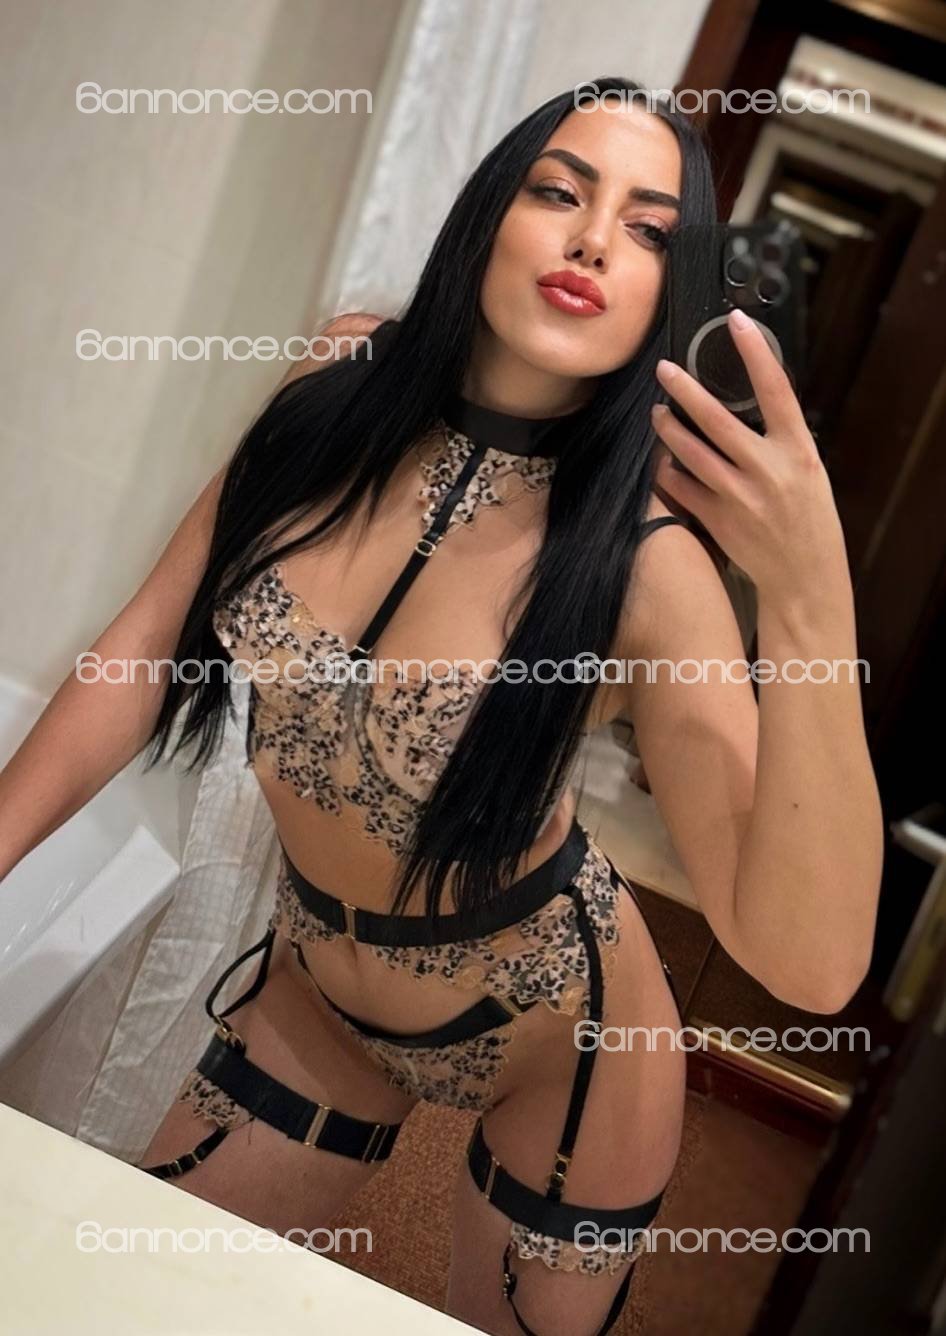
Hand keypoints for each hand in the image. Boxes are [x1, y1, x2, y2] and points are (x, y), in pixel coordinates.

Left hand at [650, 309, 848, 606]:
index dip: (755, 352)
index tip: (736, 321)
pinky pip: (679, 487)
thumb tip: (748, 405)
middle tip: (664, 369)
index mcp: (797, 450)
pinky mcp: (717, 519)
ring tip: (657, 413)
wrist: (804, 575)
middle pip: (716, 419)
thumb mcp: (808, 470)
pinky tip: (663, 461)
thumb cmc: (809, 518)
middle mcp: (767, 469)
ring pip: (689, 452)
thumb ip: (779, 440)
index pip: (775, 389)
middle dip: (684, 389)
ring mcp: (739, 496)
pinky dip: (667, 471)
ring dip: (667, 429)